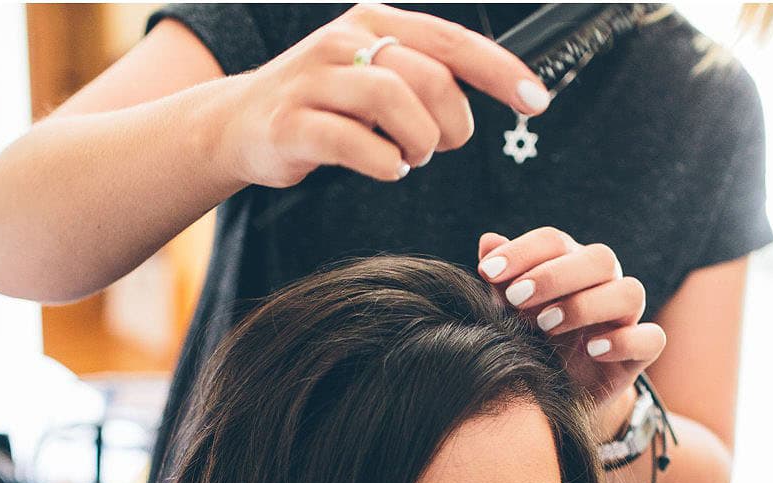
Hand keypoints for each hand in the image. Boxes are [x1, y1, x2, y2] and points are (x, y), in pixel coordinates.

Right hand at [217, 4, 549, 190]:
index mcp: (375, 24)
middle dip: (452, 123)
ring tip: (410, 156)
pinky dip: (386, 165)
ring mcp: (315, 80)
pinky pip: (357, 145)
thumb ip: (424, 72)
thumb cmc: (322, 104)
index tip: (535, 100)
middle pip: (430, 76)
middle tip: (442, 146)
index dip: (499, 71)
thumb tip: (495, 85)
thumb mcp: (374, 71)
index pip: (452, 41)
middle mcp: (345, 41)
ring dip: (419, 143)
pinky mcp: (293, 124)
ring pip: (394, 102)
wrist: (237, 123)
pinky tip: (386, 167)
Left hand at [477, 229, 666, 414]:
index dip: (523, 251)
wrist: (547, 402)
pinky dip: (624, 341)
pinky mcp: (639, 354)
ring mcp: (625, 319)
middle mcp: (604, 285)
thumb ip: (499, 284)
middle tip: (516, 299)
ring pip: (630, 292)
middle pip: (600, 258)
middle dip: (555, 275)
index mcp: (569, 266)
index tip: (487, 272)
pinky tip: (592, 351)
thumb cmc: (527, 348)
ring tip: (547, 327)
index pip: (555, 242)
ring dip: (586, 305)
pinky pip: (652, 338)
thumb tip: (488, 241)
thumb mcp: (506, 318)